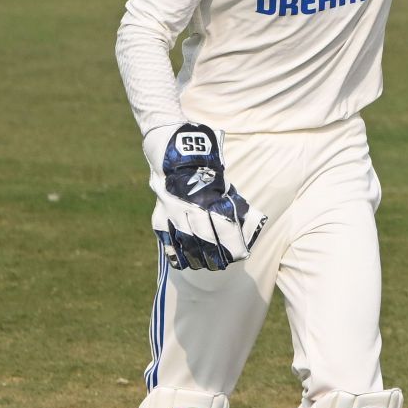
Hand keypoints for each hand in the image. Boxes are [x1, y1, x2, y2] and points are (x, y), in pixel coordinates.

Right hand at [145, 123, 266, 270]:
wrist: (170, 140)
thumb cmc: (203, 159)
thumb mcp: (222, 177)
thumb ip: (231, 199)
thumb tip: (250, 220)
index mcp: (206, 194)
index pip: (222, 225)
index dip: (232, 243)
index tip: (241, 255)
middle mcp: (186, 202)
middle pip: (202, 236)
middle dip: (214, 254)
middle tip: (223, 265)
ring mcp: (169, 206)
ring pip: (182, 238)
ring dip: (194, 255)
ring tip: (204, 267)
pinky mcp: (158, 207)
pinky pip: (163, 233)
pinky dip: (171, 249)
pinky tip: (179, 263)